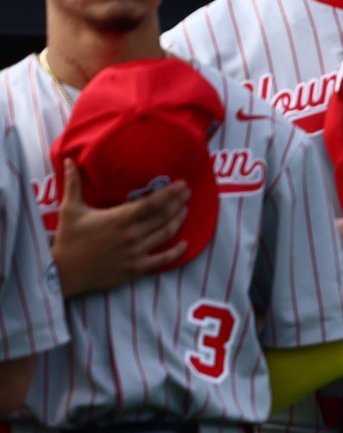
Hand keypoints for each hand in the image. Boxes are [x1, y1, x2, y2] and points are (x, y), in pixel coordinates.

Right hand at [50, 159, 189, 296]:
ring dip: (179, 221)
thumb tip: (70, 160)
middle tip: (187, 193)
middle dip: (178, 203)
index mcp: (119, 218)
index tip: (183, 184)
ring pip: (166, 234)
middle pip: (163, 216)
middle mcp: (131, 234)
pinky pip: (163, 260)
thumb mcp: (70, 209)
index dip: (170, 193)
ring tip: (185, 210)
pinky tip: (185, 244)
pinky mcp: (136, 269)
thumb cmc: (68, 239)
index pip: (152, 203)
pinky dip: (177, 252)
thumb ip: (74, 184)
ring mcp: (136, 252)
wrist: (64, 272)